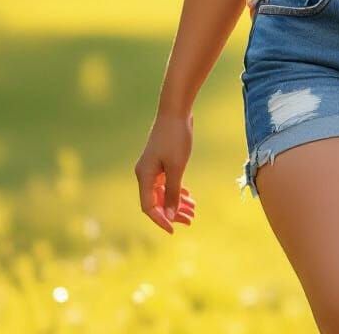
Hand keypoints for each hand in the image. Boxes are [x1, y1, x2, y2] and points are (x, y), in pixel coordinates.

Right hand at [134, 112, 197, 232]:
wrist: (176, 110)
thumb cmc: (175, 137)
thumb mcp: (176, 167)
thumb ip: (173, 192)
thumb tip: (171, 215)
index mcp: (144, 176)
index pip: (149, 207)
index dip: (161, 219)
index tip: (175, 229)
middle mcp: (145, 174)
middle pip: (157, 201)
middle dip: (173, 212)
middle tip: (191, 221)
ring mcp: (153, 167)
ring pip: (164, 192)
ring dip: (177, 202)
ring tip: (193, 211)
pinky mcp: (162, 161)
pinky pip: (167, 182)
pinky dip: (177, 190)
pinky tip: (189, 197)